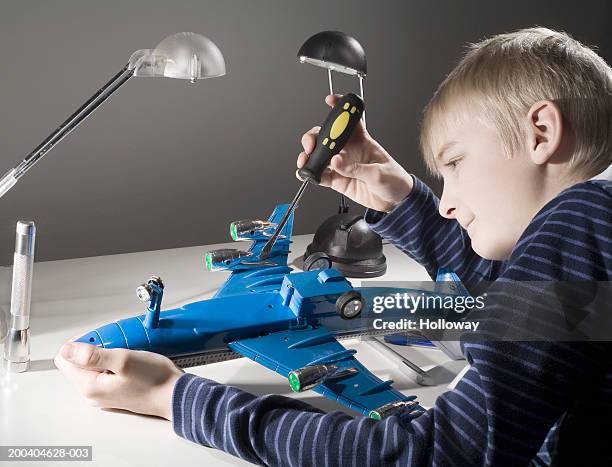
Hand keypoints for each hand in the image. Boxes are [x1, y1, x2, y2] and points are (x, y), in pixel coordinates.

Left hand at [54, 342, 183, 420]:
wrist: (176, 395)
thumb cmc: (155, 380)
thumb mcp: (123, 360)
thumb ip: (92, 355)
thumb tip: (66, 350)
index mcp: (89, 386)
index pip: (65, 359)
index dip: (81, 343)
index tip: (102, 340)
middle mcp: (92, 393)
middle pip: (79, 361)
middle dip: (96, 348)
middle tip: (119, 347)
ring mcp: (104, 394)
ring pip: (94, 365)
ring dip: (107, 354)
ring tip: (128, 353)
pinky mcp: (115, 391)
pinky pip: (106, 371)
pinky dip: (115, 362)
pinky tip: (132, 361)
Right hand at [297, 94, 413, 211]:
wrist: (395, 202)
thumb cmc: (394, 180)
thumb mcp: (378, 173)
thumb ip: (356, 168)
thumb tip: (336, 162)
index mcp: (362, 141)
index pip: (350, 120)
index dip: (340, 107)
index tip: (330, 101)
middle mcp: (349, 151)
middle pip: (327, 137)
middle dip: (314, 137)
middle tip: (311, 145)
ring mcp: (342, 165)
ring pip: (320, 155)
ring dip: (309, 156)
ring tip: (306, 161)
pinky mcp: (338, 180)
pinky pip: (321, 175)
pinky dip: (311, 174)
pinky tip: (307, 174)